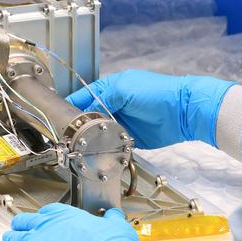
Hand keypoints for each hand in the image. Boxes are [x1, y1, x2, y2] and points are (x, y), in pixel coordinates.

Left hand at [0, 203, 140, 240]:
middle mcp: (47, 225)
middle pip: (24, 221)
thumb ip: (111, 219)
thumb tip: (114, 215)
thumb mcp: (116, 227)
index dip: (43, 218)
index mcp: (65, 214)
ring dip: (12, 240)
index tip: (43, 223)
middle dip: (21, 226)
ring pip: (13, 237)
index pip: (46, 212)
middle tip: (20, 231)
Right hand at [68, 70, 235, 148]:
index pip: (84, 96)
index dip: (71, 106)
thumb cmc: (155, 93)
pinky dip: (106, 147)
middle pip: (89, 116)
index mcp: (111, 88)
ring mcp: (122, 122)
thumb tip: (85, 110)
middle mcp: (114, 105)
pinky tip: (97, 151)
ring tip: (79, 146)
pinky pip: (113, 143)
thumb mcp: (124, 89)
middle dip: (80, 125)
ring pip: (99, 131)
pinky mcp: (130, 138)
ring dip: (92, 138)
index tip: (58, 117)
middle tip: (67, 135)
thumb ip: (102, 98)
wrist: (183, 111)